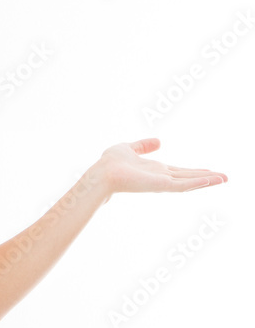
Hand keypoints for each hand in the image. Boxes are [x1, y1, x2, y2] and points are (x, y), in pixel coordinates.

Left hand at [93, 137, 226, 200]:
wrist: (102, 173)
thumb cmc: (110, 163)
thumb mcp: (129, 148)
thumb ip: (143, 146)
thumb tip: (159, 141)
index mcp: (155, 170)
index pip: (180, 171)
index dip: (195, 171)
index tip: (209, 171)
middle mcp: (161, 177)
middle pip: (189, 177)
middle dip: (207, 177)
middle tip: (225, 177)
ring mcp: (162, 182)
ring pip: (190, 182)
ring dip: (208, 180)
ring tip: (225, 178)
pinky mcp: (161, 185)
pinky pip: (183, 185)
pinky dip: (197, 183)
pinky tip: (211, 180)